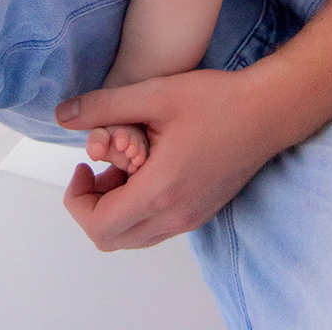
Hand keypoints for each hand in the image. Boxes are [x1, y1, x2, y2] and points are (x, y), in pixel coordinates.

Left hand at [56, 68, 285, 248]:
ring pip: (133, 237)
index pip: (98, 224)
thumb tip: (63, 115)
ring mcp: (189, 219)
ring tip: (122, 165)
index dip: (77, 198)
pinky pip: (154, 229)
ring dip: (115, 209)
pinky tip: (146, 169)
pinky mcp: (199, 214)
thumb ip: (105, 106)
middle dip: (93, 204)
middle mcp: (175, 216)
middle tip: (100, 166)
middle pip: (111, 238)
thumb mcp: (155, 93)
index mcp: (160, 190)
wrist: (268, 112)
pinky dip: (138, 209)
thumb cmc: (218, 100)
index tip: (84, 165)